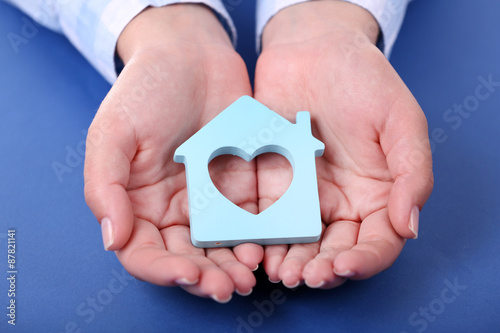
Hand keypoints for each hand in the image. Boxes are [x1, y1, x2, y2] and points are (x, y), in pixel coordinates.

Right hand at [84, 5, 261, 301]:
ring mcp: (208, 200)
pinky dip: (256, 239)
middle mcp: (172, 209)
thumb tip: (113, 240)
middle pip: (186, 258)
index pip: (144, 252)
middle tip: (227, 288)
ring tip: (248, 277)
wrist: (191, 55)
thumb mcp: (113, 132)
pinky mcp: (239, 187)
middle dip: (205, 278)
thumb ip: (105, 187)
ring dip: (231, 267)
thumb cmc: (145, 89)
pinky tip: (264, 247)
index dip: (162, 270)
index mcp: (136, 203)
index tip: (186, 273)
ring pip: (219, 248)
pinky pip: (248, 220)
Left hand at [254, 1, 432, 287]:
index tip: (345, 265)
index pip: (377, 241)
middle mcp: (341, 202)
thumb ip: (412, 174)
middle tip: (305, 277)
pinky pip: (267, 217)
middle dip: (321, 269)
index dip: (365, 260)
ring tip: (282, 272)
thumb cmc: (365, 80)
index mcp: (378, 194)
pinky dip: (263, 237)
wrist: (314, 49)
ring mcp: (305, 195)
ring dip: (291, 261)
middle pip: (335, 250)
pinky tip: (258, 249)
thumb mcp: (402, 121)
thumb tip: (409, 226)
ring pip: (300, 242)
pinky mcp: (273, 182)